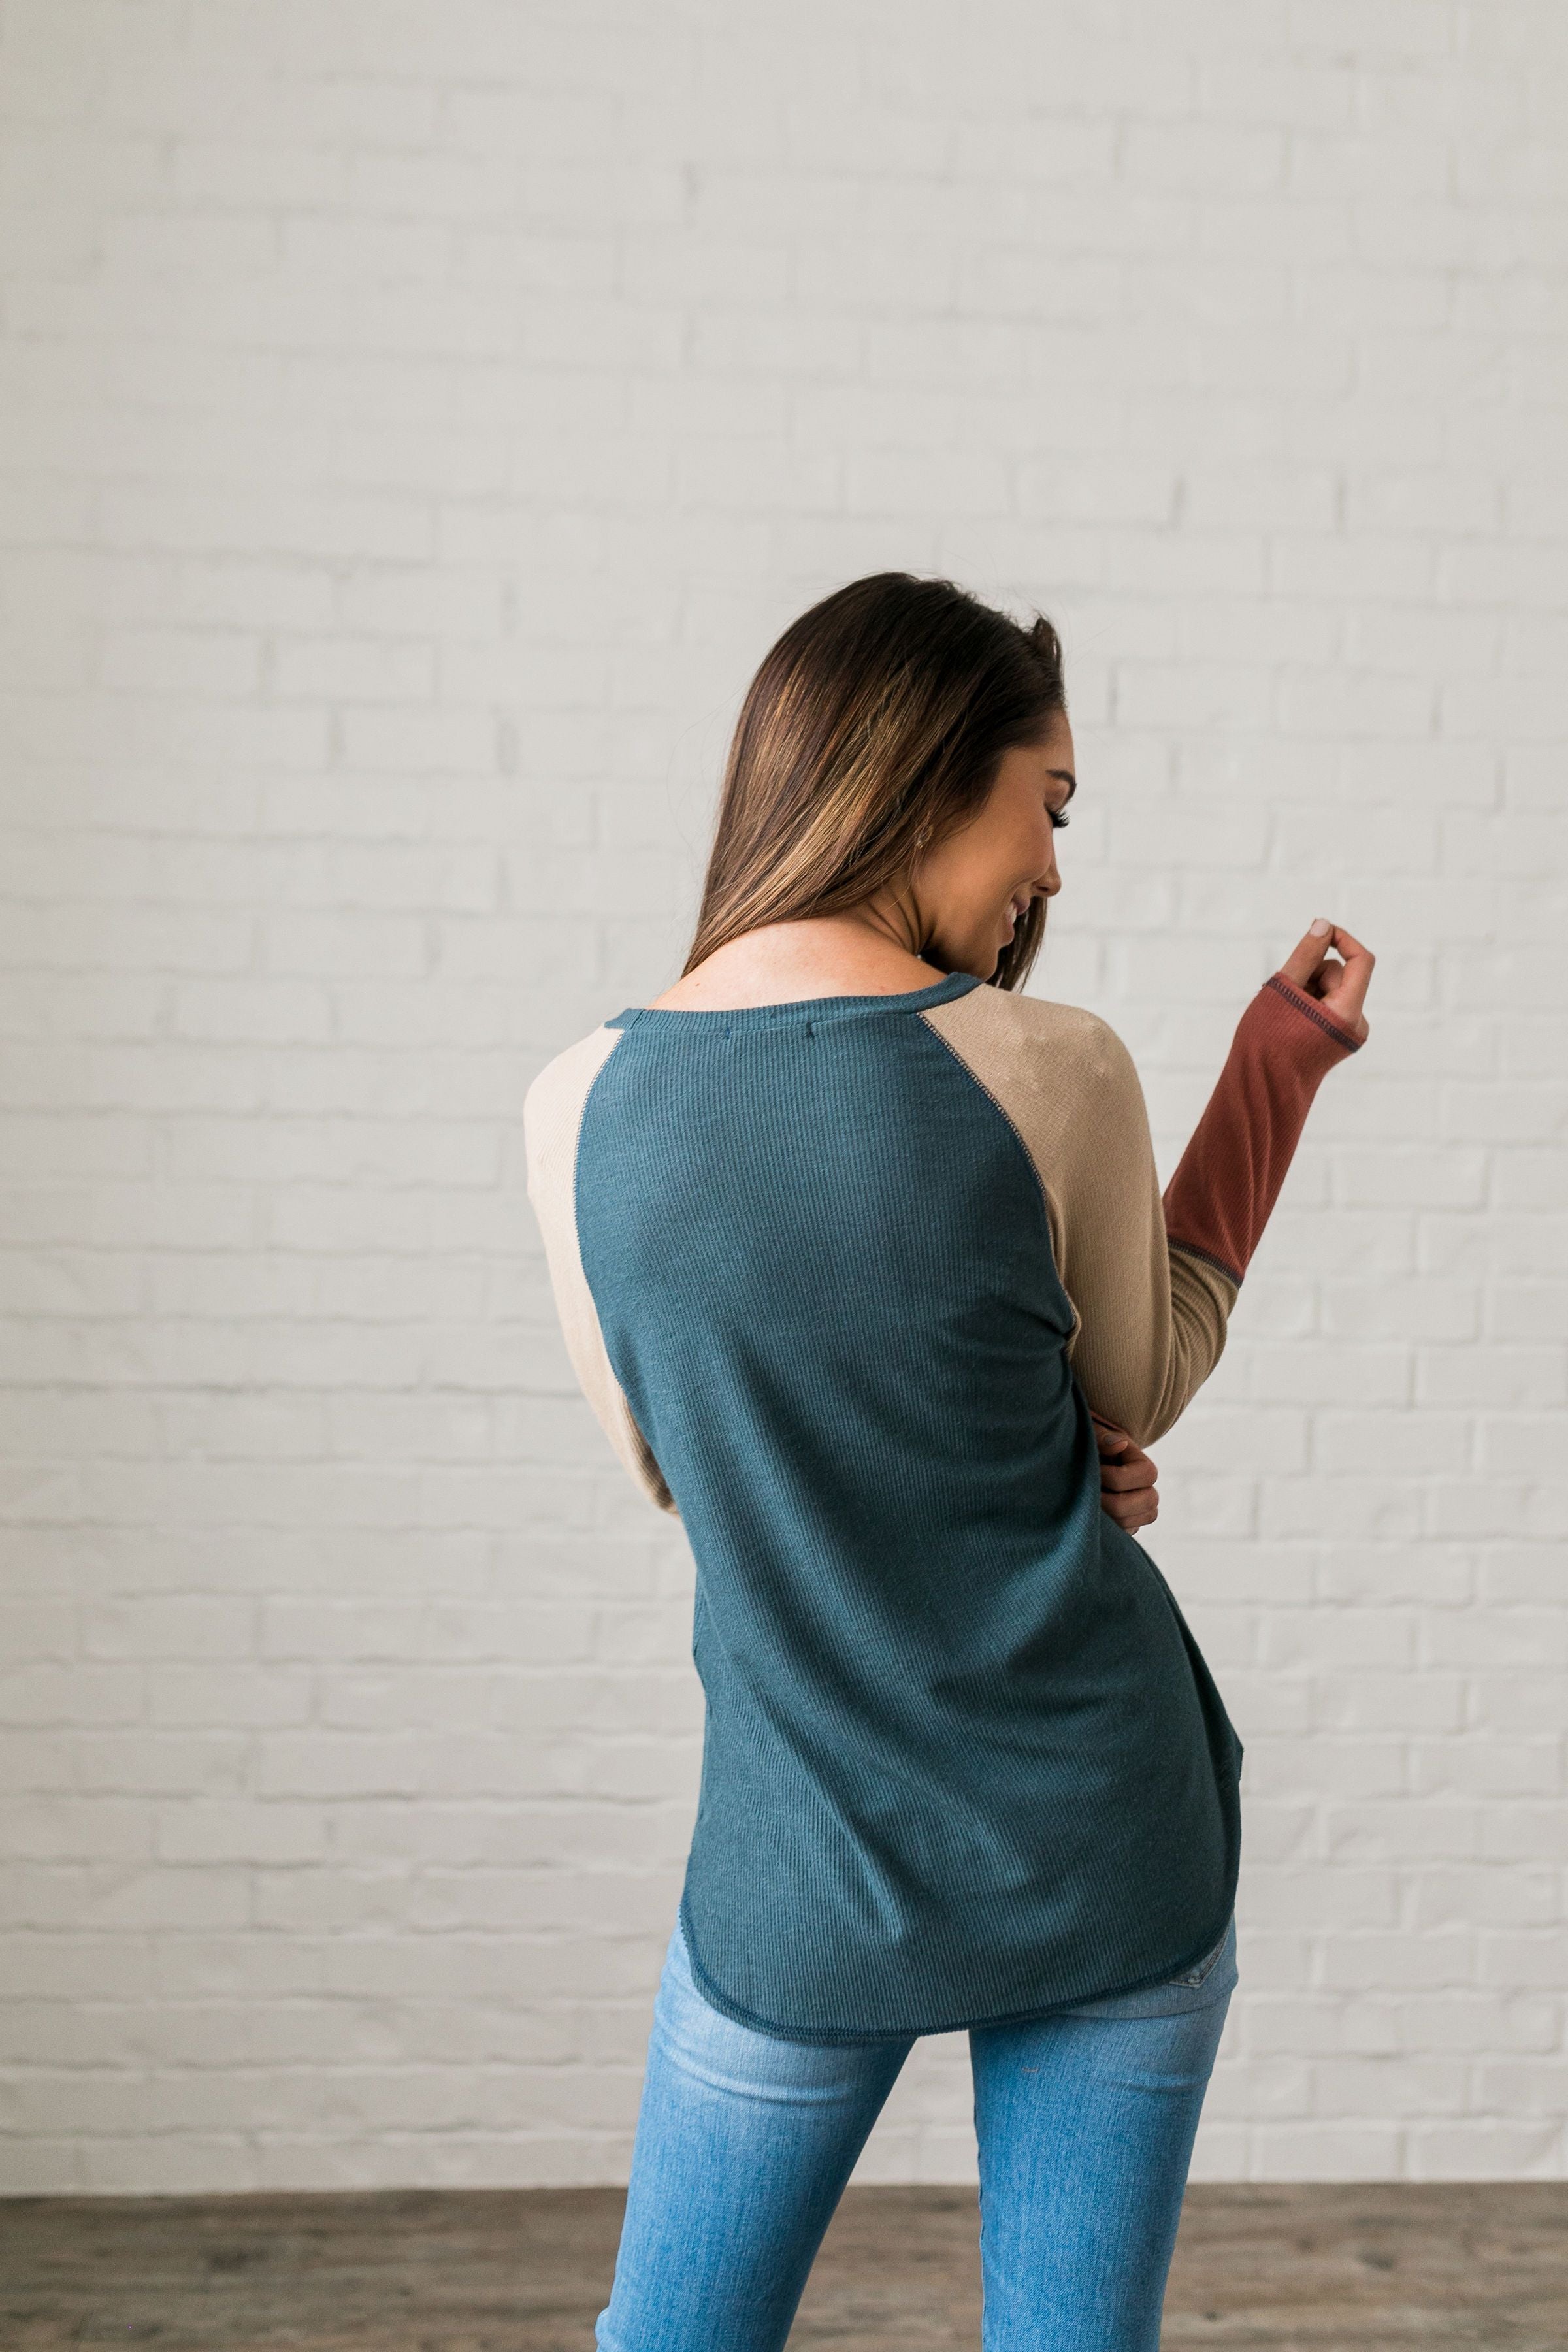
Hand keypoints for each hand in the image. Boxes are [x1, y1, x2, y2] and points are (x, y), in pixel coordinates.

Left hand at [1092, 1413, 1158, 1533]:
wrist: (1080, 1463)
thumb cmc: (1087, 1445)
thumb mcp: (1093, 1434)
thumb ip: (1104, 1438)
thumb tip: (1120, 1444)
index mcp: (1143, 1466)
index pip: (1146, 1475)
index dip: (1116, 1476)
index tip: (1093, 1468)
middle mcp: (1147, 1490)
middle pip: (1148, 1504)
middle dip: (1114, 1502)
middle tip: (1088, 1493)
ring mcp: (1138, 1511)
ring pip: (1135, 1522)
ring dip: (1109, 1516)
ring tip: (1086, 1502)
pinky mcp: (1126, 1526)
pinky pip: (1123, 1534)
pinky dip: (1107, 1528)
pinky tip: (1089, 1514)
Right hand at [1278, 918, 1374, 1044]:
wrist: (1260, 1088)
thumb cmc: (1266, 1042)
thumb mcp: (1282, 990)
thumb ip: (1305, 955)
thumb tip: (1323, 924)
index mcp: (1347, 1013)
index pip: (1361, 961)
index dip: (1342, 939)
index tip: (1319, 929)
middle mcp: (1356, 1023)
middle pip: (1338, 975)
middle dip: (1309, 974)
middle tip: (1281, 993)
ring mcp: (1349, 1032)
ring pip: (1330, 989)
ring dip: (1304, 989)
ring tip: (1281, 1010)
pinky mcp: (1339, 1037)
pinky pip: (1327, 1005)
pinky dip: (1307, 1004)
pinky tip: (1288, 1020)